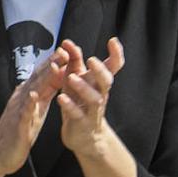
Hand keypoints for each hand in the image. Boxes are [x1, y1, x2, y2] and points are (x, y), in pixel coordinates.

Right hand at [0, 47, 67, 176]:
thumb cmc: (18, 131)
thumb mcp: (34, 111)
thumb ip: (43, 95)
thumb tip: (55, 80)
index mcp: (29, 96)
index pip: (42, 77)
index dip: (54, 64)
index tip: (68, 51)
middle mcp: (22, 99)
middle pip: (38, 79)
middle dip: (51, 65)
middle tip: (64, 50)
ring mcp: (18, 111)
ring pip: (32, 91)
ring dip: (42, 79)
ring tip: (54, 67)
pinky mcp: (17, 126)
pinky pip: (23, 114)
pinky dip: (29, 104)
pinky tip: (34, 96)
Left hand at [58, 38, 124, 158]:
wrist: (84, 136)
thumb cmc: (79, 102)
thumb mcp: (75, 80)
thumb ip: (73, 62)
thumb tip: (68, 42)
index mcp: (99, 83)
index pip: (113, 67)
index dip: (116, 54)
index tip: (113, 40)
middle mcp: (100, 95)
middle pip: (106, 82)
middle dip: (100, 70)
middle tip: (92, 60)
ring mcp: (92, 110)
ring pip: (94, 99)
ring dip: (83, 87)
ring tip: (72, 77)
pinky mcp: (82, 123)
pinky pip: (77, 114)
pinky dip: (69, 106)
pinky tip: (61, 98)